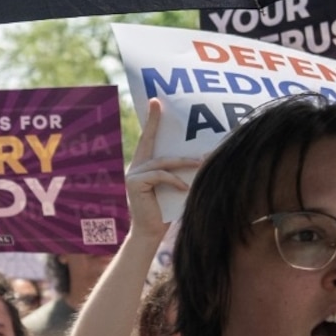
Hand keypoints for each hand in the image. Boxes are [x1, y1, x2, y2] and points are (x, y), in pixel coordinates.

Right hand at [121, 99, 199, 235]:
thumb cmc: (166, 210)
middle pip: (147, 140)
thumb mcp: (174, 186)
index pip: (148, 139)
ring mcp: (133, 175)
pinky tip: (185, 187)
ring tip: (200, 163)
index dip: (151, 120)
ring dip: (183, 161)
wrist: (150, 233)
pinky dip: (175, 180)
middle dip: (153, 121)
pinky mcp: (135, 183)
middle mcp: (135, 167)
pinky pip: (160, 175)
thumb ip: (178, 172)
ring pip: (161, 161)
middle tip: (158, 103)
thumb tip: (202, 155)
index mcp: (144, 165)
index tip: (154, 102)